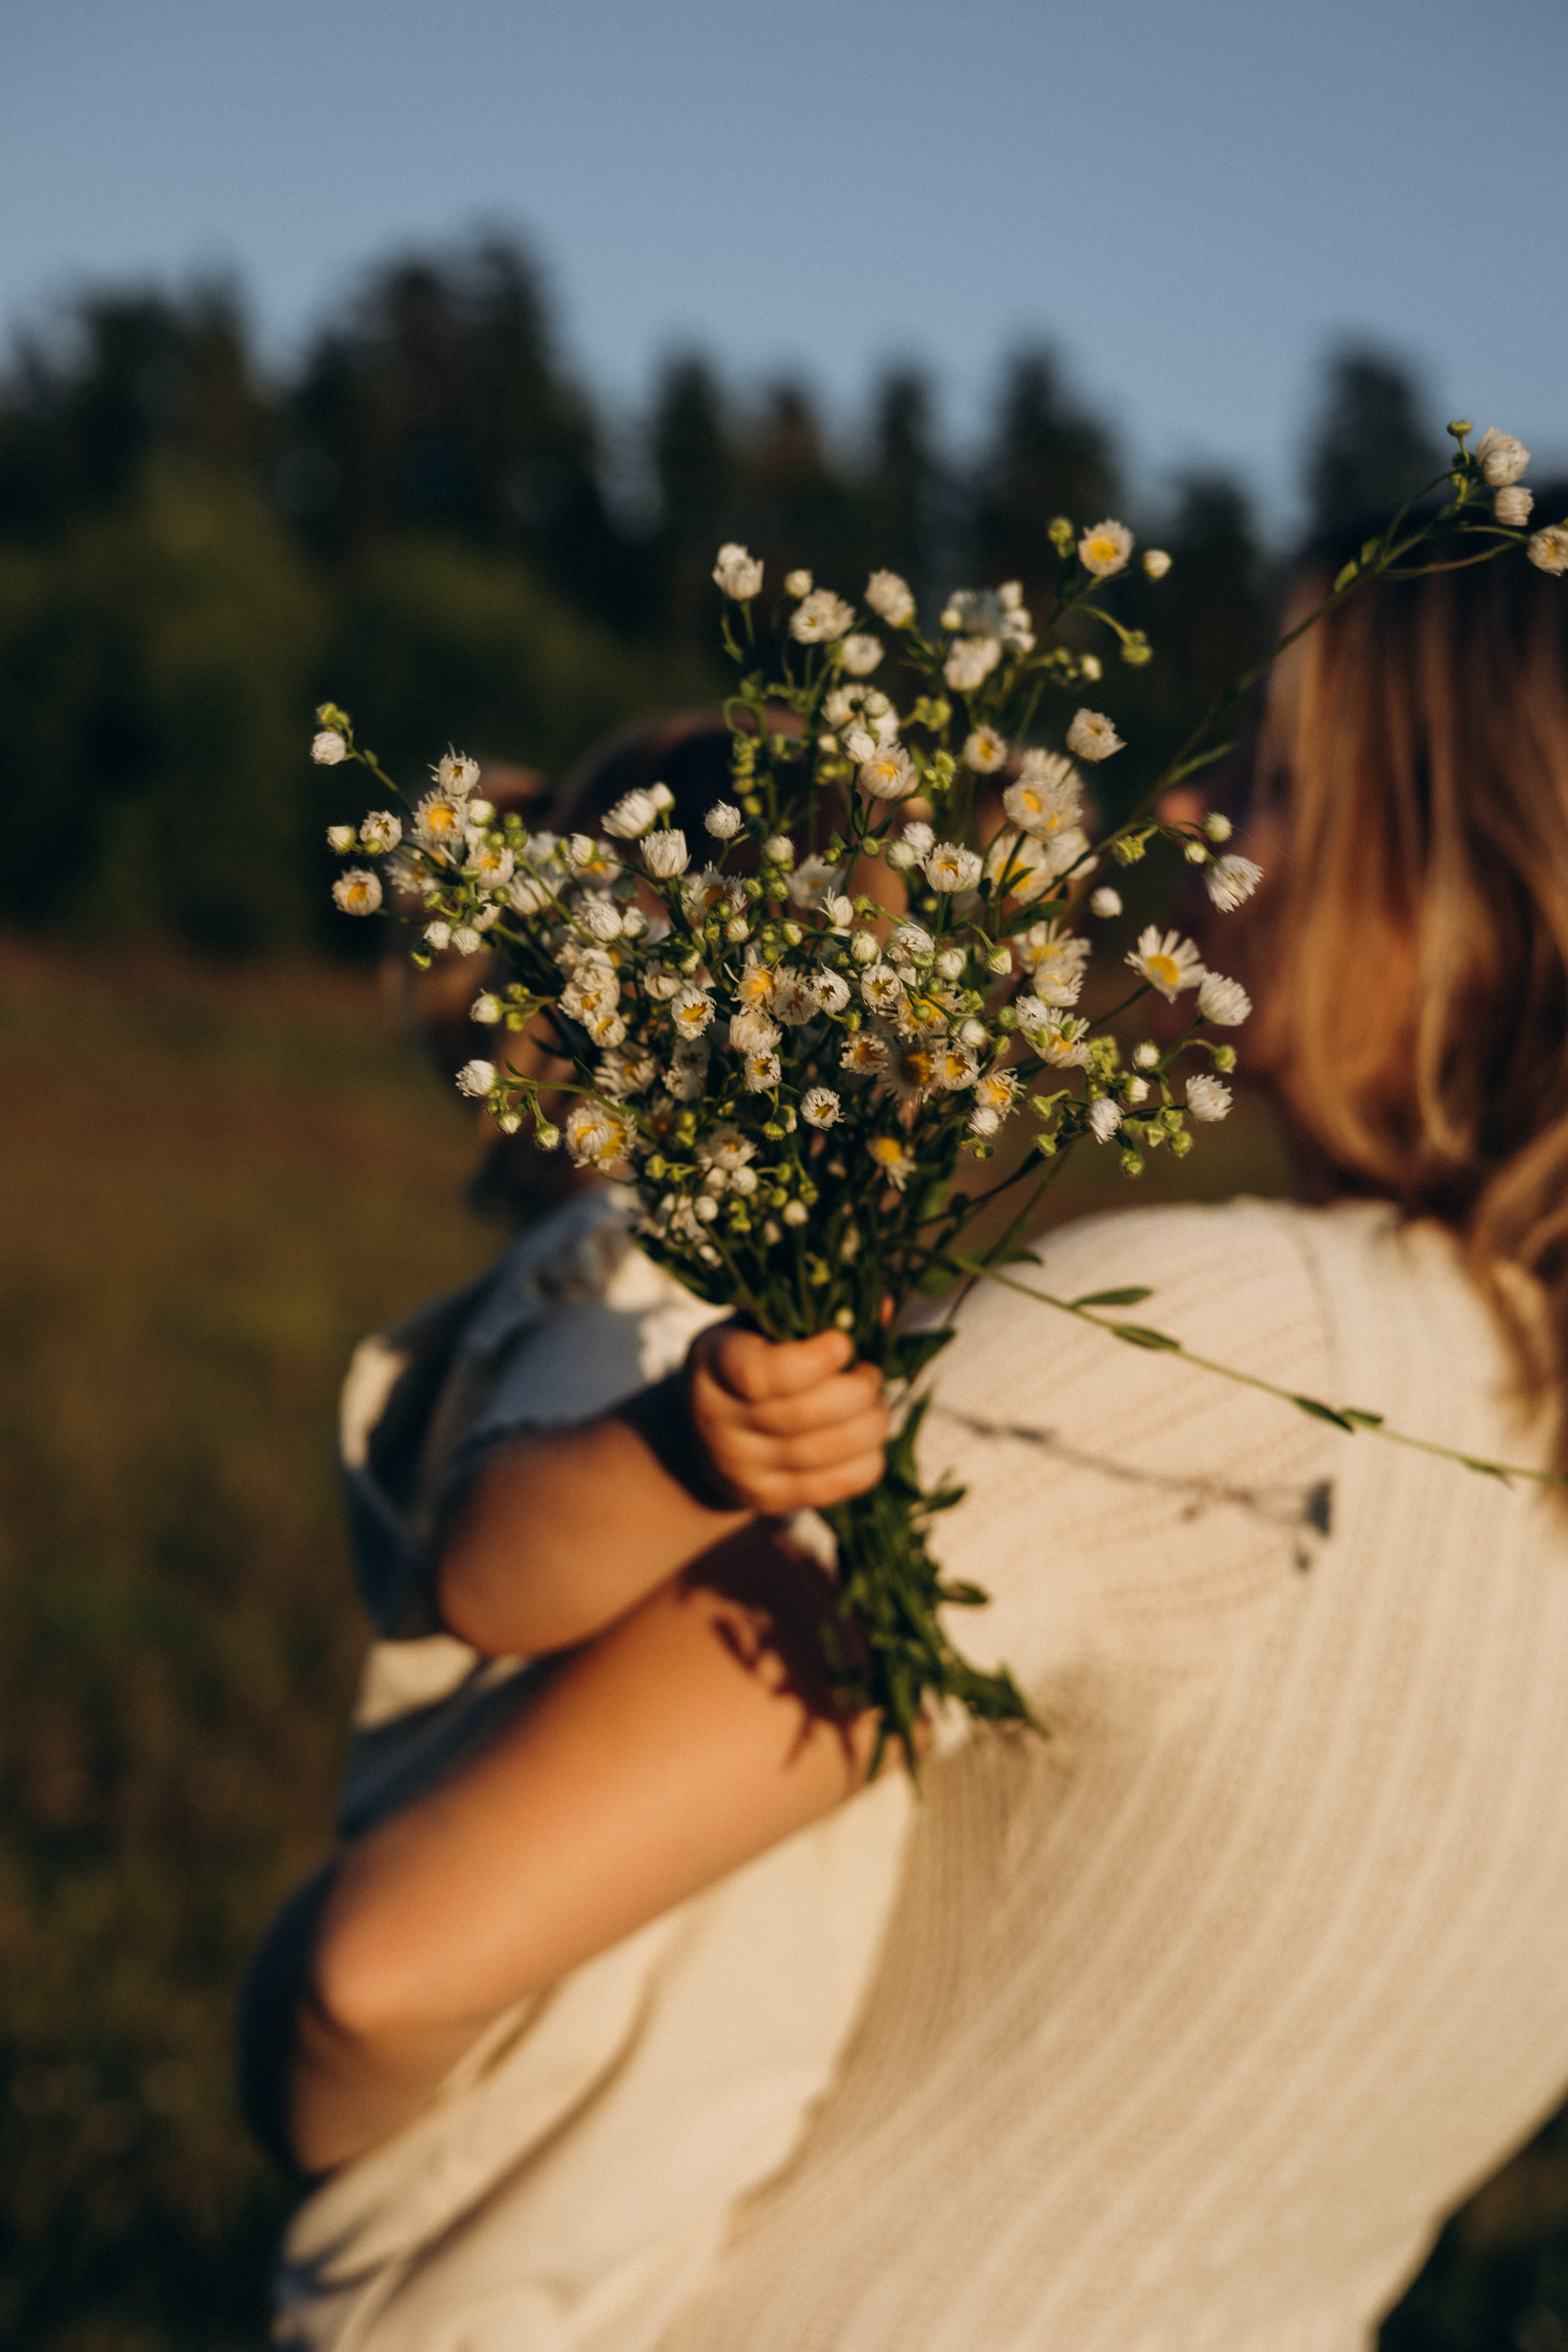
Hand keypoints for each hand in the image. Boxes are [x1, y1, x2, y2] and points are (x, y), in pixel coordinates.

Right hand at [688, 1327, 889, 1514]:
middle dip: (857, 1392)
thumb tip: (884, 1308)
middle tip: (871, 1376)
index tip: (844, 1345)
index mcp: (714, 1361)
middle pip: (803, 1414)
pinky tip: (870, 1440)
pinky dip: (867, 1461)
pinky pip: (832, 1486)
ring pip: (824, 1451)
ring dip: (870, 1425)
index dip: (813, 1361)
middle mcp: (716, 1418)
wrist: (710, 1433)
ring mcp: (738, 1466)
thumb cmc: (755, 1360)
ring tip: (876, 1406)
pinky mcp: (764, 1498)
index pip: (759, 1374)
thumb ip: (818, 1311)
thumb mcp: (768, 1326)